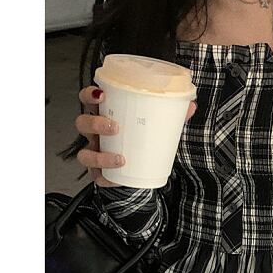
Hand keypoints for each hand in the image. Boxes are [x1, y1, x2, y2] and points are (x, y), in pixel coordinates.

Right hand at [75, 85, 196, 185]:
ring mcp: (95, 153)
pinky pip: (96, 177)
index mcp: (105, 114)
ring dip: (99, 156)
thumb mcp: (158, 126)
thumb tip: (190, 106)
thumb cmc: (145, 140)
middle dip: (95, 123)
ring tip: (120, 157)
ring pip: (84, 154)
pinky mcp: (99, 174)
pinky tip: (116, 177)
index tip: (101, 94)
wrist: (143, 169)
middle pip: (82, 123)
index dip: (88, 95)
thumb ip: (172, 116)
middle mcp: (95, 133)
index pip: (87, 99)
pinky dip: (105, 177)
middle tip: (115, 126)